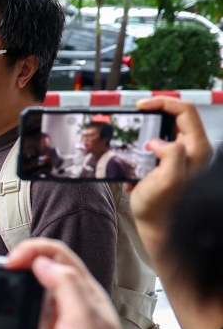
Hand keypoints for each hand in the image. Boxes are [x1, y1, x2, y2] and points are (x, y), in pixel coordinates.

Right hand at [0, 239, 132, 328]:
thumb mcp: (84, 316)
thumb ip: (65, 285)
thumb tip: (41, 261)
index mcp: (80, 292)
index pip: (56, 256)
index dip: (33, 251)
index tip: (12, 261)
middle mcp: (62, 306)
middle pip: (31, 277)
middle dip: (9, 276)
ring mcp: (46, 328)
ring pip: (14, 309)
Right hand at [128, 97, 212, 257]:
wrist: (157, 225)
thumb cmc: (160, 207)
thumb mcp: (167, 181)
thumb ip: (171, 155)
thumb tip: (159, 142)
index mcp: (196, 149)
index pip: (185, 110)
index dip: (163, 103)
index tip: (141, 106)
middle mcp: (193, 148)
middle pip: (178, 115)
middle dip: (156, 112)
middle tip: (135, 115)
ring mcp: (183, 154)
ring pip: (168, 127)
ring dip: (148, 128)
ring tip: (133, 137)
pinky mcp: (171, 160)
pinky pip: (160, 140)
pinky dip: (145, 142)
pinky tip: (135, 156)